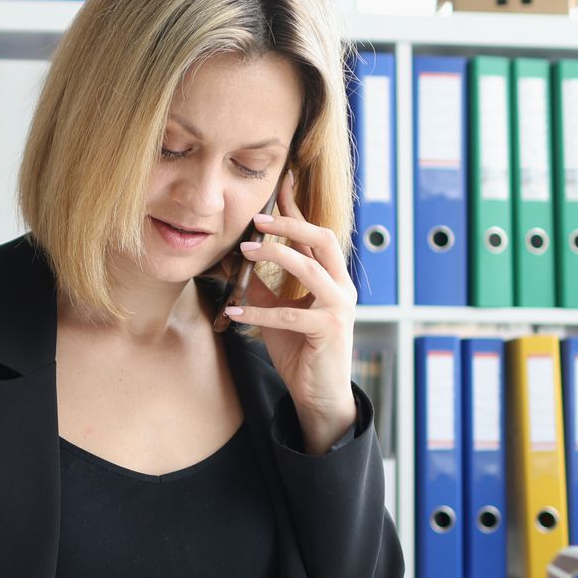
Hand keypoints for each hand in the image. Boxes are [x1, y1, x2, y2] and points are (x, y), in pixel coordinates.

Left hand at [224, 171, 358, 451]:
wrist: (319, 394)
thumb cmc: (300, 351)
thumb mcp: (276, 312)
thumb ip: (263, 287)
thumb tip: (236, 260)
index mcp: (331, 278)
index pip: (314, 235)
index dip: (296, 210)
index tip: (280, 184)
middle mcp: (341, 286)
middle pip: (321, 239)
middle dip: (288, 224)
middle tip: (255, 220)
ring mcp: (340, 306)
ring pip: (309, 268)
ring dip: (275, 256)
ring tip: (245, 252)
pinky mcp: (330, 329)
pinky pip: (290, 313)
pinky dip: (259, 311)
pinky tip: (235, 311)